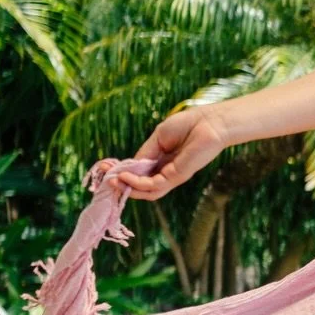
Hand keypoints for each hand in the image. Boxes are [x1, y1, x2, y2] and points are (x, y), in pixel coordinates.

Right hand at [110, 105, 229, 200]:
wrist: (209, 122)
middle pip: (142, 187)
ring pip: (148, 192)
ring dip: (128, 188)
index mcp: (161, 162)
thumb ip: (145, 154)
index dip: (122, 174)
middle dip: (122, 185)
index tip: (105, 169)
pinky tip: (125, 177)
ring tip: (113, 181)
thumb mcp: (158, 138)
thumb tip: (128, 167)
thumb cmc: (188, 125)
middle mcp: (166, 172)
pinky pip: (154, 185)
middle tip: (106, 181)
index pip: (139, 175)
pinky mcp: (178, 176)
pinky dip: (138, 183)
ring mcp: (172, 176)